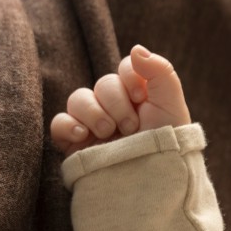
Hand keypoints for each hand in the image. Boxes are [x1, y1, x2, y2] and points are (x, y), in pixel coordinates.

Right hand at [50, 45, 191, 156]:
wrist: (154, 183)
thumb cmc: (169, 146)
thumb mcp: (172, 106)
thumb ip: (160, 71)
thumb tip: (136, 48)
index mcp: (139, 95)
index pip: (126, 67)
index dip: (131, 78)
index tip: (142, 99)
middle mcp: (116, 107)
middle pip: (103, 83)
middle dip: (117, 104)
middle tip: (131, 128)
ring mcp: (94, 124)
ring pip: (78, 98)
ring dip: (95, 113)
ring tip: (109, 133)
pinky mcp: (76, 143)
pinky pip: (58, 123)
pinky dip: (68, 124)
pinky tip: (83, 135)